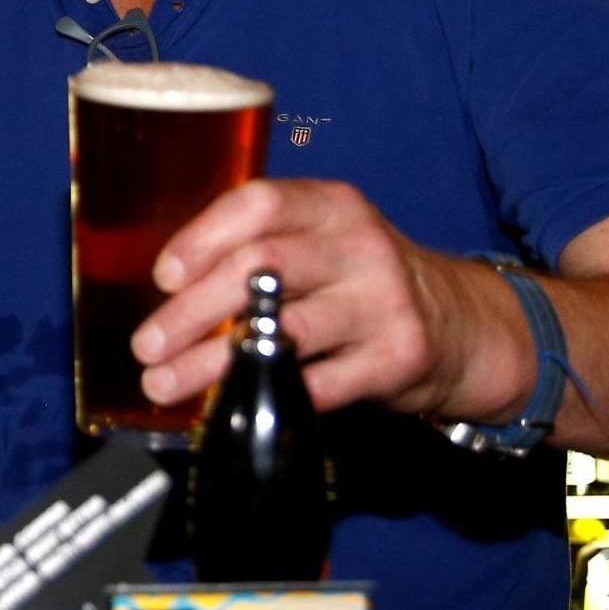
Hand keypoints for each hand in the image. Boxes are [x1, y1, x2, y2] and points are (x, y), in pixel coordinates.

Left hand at [127, 177, 469, 419]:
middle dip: (192, 311)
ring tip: (164, 383)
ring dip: (211, 362)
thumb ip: (257, 250)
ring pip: (283, 330)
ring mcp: (383, 301)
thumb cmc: (359, 282)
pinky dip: (266, 394)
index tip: (164, 276)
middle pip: (262, 267)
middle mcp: (359, 245)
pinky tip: (229, 405)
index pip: (259, 204)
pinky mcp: (399, 357)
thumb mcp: (322, 242)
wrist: (462, 325)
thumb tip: (165, 291)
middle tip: (146, 344)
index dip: (203, 237)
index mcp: (330, 206)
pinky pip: (318, 383)